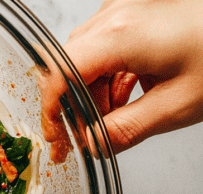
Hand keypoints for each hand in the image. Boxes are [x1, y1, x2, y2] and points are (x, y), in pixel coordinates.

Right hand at [42, 0, 202, 152]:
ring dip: (94, 95)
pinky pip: (105, 49)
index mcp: (119, 35)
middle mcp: (115, 17)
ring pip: (86, 60)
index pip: (58, 78)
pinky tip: (128, 96)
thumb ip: (125, 130)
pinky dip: (109, 77)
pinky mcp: (135, 14)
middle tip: (85, 139)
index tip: (56, 139)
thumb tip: (93, 145)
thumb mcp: (178, 104)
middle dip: (74, 108)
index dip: (50, 114)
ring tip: (116, 120)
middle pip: (68, 68)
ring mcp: (124, 12)